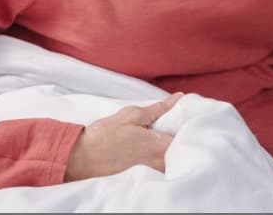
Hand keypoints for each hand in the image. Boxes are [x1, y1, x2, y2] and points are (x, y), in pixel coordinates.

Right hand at [63, 94, 181, 181]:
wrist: (82, 157)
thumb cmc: (105, 136)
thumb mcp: (132, 115)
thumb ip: (158, 109)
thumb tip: (177, 99)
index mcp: (159, 147)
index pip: (186, 138)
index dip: (191, 125)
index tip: (190, 115)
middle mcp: (158, 162)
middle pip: (181, 150)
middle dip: (183, 137)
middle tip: (179, 122)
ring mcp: (150, 170)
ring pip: (171, 158)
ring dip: (172, 146)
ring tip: (165, 132)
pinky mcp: (142, 173)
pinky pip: (160, 164)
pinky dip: (162, 154)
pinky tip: (153, 144)